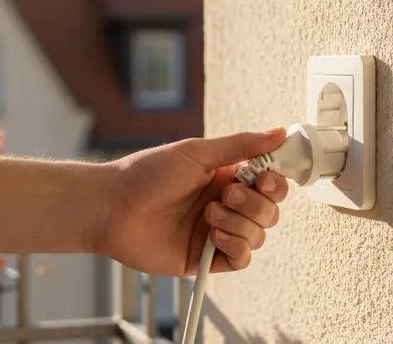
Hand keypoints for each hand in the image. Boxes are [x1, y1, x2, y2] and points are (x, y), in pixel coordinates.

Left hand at [97, 128, 289, 275]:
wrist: (113, 207)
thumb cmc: (146, 174)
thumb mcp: (196, 152)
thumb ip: (240, 145)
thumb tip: (279, 132)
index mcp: (225, 176)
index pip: (269, 182)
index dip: (275, 182)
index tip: (264, 177)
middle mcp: (224, 204)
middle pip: (269, 211)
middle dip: (254, 204)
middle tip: (225, 195)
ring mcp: (216, 232)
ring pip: (258, 235)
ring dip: (239, 224)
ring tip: (208, 215)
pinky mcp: (205, 258)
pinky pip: (241, 259)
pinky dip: (235, 246)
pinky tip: (213, 236)